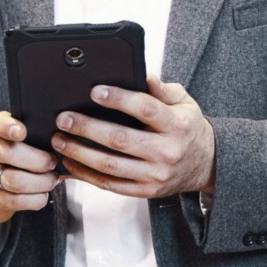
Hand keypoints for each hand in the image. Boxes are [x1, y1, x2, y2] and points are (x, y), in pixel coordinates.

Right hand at [0, 111, 62, 234]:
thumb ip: (39, 136)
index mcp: (0, 133)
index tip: (22, 131)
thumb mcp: (23, 143)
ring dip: (41, 182)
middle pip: (8, 152)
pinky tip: (43, 194)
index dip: (8, 126)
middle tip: (52, 163)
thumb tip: (67, 140)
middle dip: (38, 160)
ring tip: (52, 180)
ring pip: (15, 180)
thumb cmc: (17, 161)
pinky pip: (18, 200)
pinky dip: (37, 198)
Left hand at [51, 77, 215, 199]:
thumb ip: (162, 89)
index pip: (146, 109)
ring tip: (60, 140)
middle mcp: (166, 151)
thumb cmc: (187, 128)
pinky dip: (87, 174)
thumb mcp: (183, 103)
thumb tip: (143, 75)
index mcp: (177, 125)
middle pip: (120, 139)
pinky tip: (70, 162)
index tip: (95, 91)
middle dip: (87, 128)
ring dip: (80, 153)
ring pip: (110, 165)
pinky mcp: (145, 191)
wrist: (206, 164)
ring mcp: (155, 175)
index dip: (119, 99)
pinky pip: (111, 185)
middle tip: (64, 118)